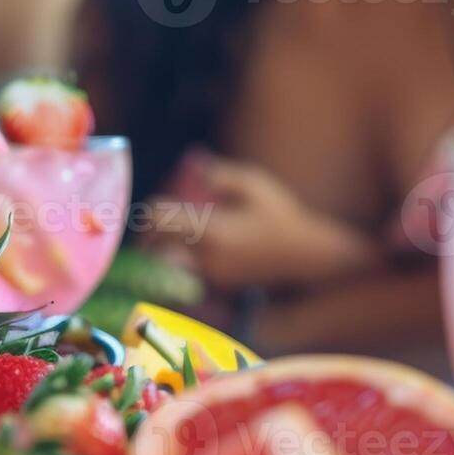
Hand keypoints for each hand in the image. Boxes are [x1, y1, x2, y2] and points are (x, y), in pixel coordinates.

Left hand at [152, 155, 379, 291]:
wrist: (306, 256)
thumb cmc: (283, 216)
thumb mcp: (256, 185)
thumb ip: (222, 175)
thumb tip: (197, 170)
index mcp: (213, 230)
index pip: (163, 220)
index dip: (152, 209)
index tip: (154, 203)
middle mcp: (207, 257)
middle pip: (157, 246)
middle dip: (148, 234)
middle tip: (147, 224)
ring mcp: (212, 274)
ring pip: (167, 265)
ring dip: (159, 251)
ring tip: (158, 238)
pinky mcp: (218, 284)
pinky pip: (185, 274)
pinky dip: (176, 262)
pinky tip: (180, 250)